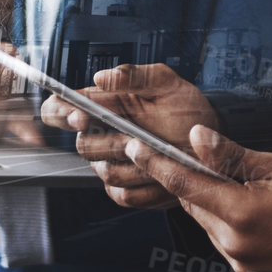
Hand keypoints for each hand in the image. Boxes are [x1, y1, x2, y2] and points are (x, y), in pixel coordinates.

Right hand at [38, 63, 217, 208]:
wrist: (211, 145)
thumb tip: (101, 77)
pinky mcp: (125, 189)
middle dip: (109, 143)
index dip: (61, 113)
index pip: (59, 109)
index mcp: (103, 105)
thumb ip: (135, 76)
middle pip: (83, 146)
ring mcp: (111, 165)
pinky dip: (146, 188)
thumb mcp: (168, 84)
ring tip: (162, 155)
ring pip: (105, 172)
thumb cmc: (187, 109)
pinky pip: (123, 195)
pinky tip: (165, 175)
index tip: (81, 116)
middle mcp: (101, 135)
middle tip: (134, 139)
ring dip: (134, 166)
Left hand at [125, 124, 271, 271]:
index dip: (157, 164)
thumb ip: (234, 156)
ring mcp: (242, 266)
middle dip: (193, 183)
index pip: (185, 184)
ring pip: (210, 227)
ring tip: (246, 191)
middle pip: (196, 206)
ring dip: (216, 206)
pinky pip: (227, 246)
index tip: (136, 148)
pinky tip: (257, 216)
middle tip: (200, 161)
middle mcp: (235, 245)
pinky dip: (231, 228)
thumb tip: (197, 137)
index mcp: (241, 213)